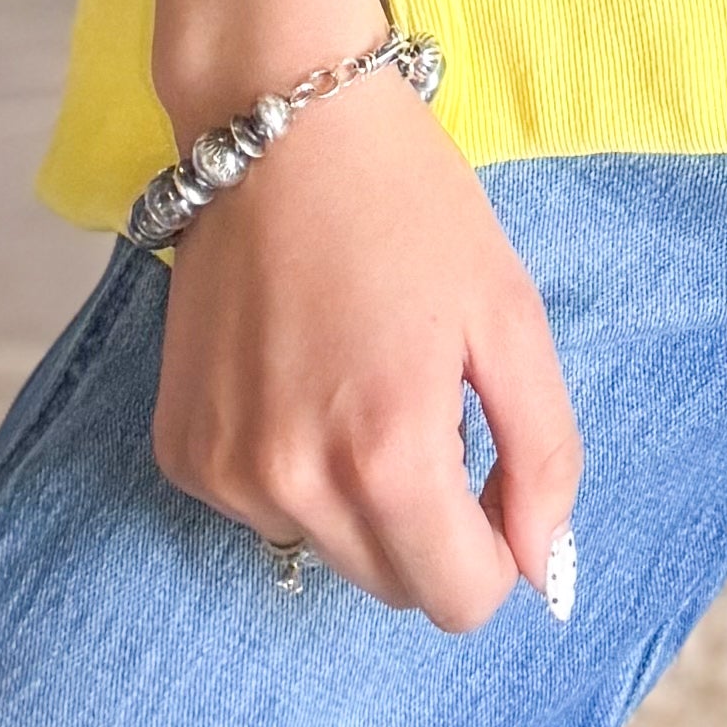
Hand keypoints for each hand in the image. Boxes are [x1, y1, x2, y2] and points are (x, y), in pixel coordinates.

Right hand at [148, 0, 578, 630]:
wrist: (281, 124)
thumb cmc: (411, 208)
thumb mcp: (510, 317)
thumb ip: (543, 457)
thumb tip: (545, 573)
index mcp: (388, 458)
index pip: (459, 603)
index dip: (496, 550)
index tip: (493, 476)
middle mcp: (294, 486)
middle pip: (393, 587)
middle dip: (432, 526)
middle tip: (434, 412)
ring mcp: (225, 474)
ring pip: (327, 551)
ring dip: (360, 499)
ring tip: (364, 379)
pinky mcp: (182, 451)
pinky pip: (261, 510)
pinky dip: (295, 469)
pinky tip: (303, 376)